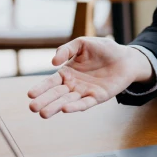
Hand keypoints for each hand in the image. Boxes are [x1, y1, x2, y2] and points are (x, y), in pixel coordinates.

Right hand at [27, 37, 153, 118]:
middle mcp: (73, 85)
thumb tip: (53, 62)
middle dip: (44, 101)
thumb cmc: (104, 49)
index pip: (50, 82)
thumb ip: (67, 49)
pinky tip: (65, 109)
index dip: (41, 87)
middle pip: (56, 94)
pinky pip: (85, 103)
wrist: (126, 58)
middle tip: (33, 107)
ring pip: (67, 101)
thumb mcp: (83, 44)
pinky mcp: (97, 97)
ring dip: (55, 107)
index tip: (30, 94)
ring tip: (44, 113)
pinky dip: (75, 106)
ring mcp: (84, 92)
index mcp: (67, 72)